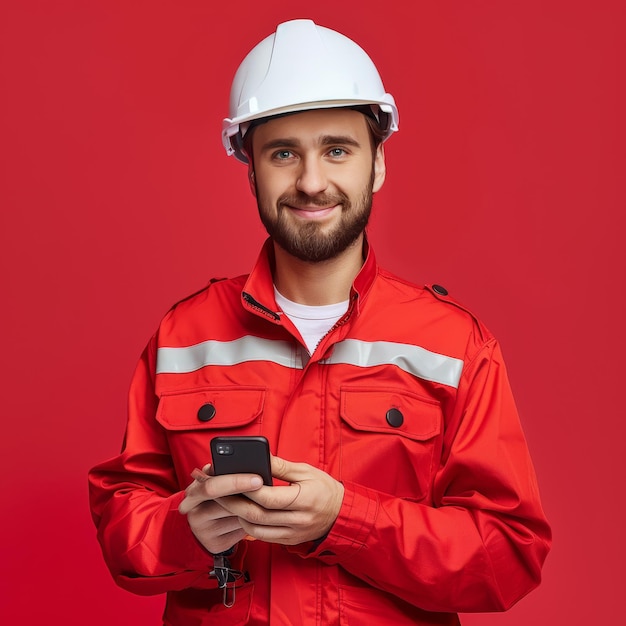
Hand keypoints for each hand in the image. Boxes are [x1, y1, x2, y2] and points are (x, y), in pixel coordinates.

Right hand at [178, 464, 263, 553]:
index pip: (212, 484)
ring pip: (235, 518)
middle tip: (263, 485)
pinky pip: (239, 531)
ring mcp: (203, 531)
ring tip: (263, 499)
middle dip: (246, 493)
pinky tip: (258, 515)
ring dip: (252, 508)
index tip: (257, 477)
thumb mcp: (214, 480)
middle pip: (224, 503)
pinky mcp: (214, 544)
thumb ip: (222, 471)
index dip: (235, 480)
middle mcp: (194, 512)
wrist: (204, 526)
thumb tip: (245, 460)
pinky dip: (252, 522)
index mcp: (193, 492)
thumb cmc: (215, 496)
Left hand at [216, 456, 343, 545]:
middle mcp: (297, 520)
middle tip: (219, 493)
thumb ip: (281, 467)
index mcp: (304, 500)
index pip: (270, 497)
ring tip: (226, 503)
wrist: (340, 514)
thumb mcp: (306, 471)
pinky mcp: (288, 541)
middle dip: (235, 504)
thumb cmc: (324, 488)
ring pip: (257, 530)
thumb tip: (260, 458)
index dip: (249, 489)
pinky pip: (263, 537)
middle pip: (258, 516)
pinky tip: (241, 514)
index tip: (234, 478)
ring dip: (239, 517)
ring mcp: (292, 533)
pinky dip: (249, 526)